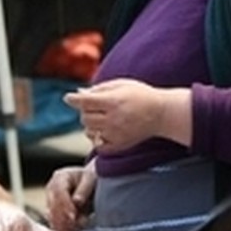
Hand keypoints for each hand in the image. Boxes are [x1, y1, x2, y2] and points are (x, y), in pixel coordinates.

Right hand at [46, 163, 96, 230]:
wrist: (92, 185)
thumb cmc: (93, 179)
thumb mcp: (91, 179)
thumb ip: (84, 189)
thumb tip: (77, 201)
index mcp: (60, 177)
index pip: (58, 193)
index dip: (65, 206)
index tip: (73, 217)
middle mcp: (51, 189)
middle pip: (53, 207)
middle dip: (65, 219)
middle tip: (78, 226)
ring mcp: (50, 201)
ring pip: (52, 217)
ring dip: (65, 225)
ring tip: (79, 229)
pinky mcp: (53, 212)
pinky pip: (55, 223)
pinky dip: (64, 229)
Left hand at [64, 79, 191, 150]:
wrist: (161, 113)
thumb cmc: (141, 95)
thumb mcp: (121, 84)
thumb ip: (99, 89)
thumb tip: (79, 93)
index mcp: (114, 101)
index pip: (85, 102)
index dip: (73, 99)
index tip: (68, 98)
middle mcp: (114, 119)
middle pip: (85, 118)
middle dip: (85, 111)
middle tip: (95, 107)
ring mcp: (116, 134)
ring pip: (88, 131)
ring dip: (90, 124)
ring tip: (102, 118)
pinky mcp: (119, 145)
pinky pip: (97, 145)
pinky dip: (97, 138)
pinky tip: (105, 130)